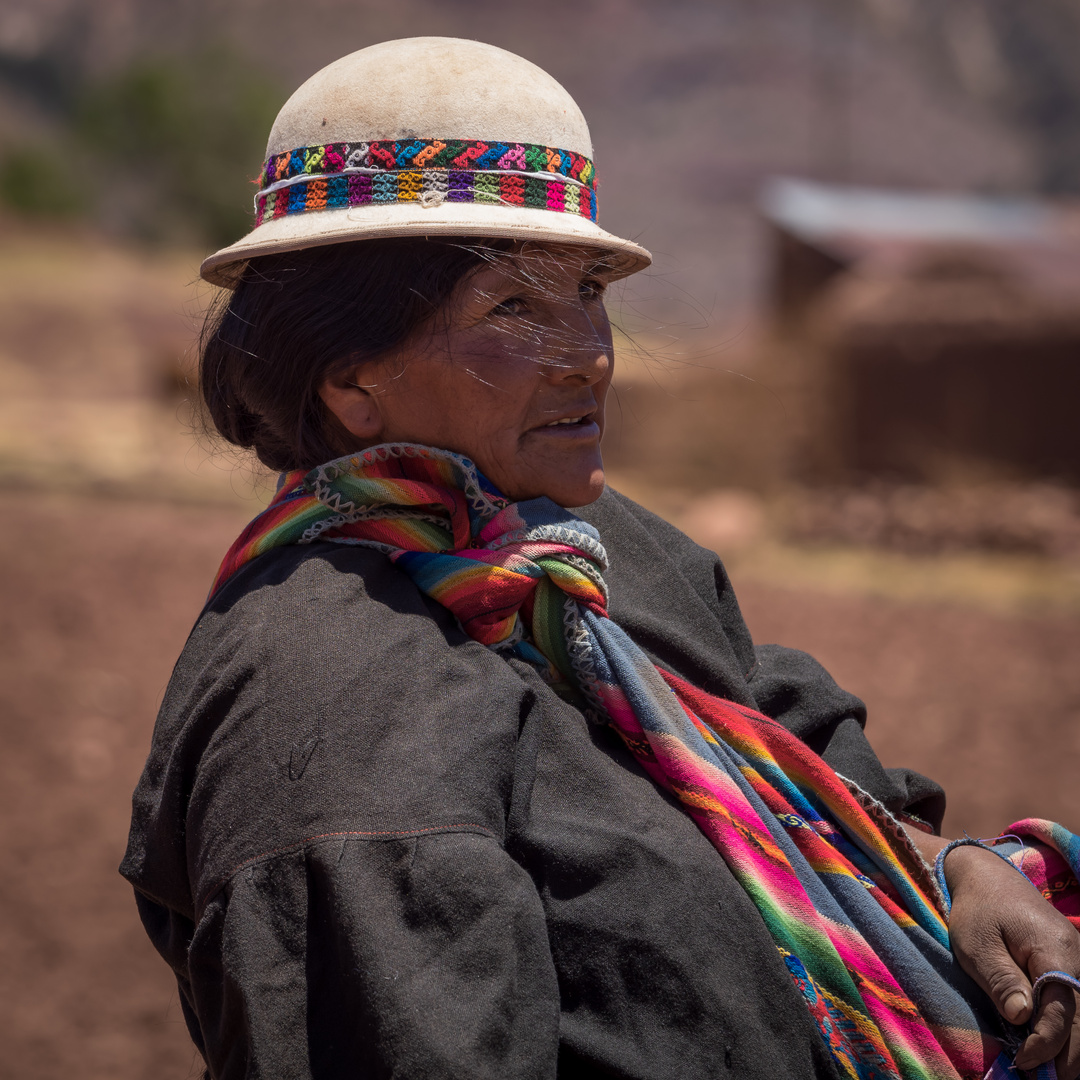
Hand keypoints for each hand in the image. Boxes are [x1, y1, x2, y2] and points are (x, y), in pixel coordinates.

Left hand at [945, 843, 1079, 1077]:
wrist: (987, 878)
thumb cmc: (977, 910)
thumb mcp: (976, 944)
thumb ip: (1002, 979)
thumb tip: (1024, 1018)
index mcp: (1055, 950)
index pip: (1062, 1011)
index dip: (1046, 1044)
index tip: (1024, 1063)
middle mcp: (1077, 958)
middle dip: (1066, 1057)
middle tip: (1039, 1078)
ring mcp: (1078, 963)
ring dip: (1069, 1048)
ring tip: (1046, 1071)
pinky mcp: (1071, 968)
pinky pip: (1076, 1006)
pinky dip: (1067, 1031)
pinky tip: (1050, 1049)